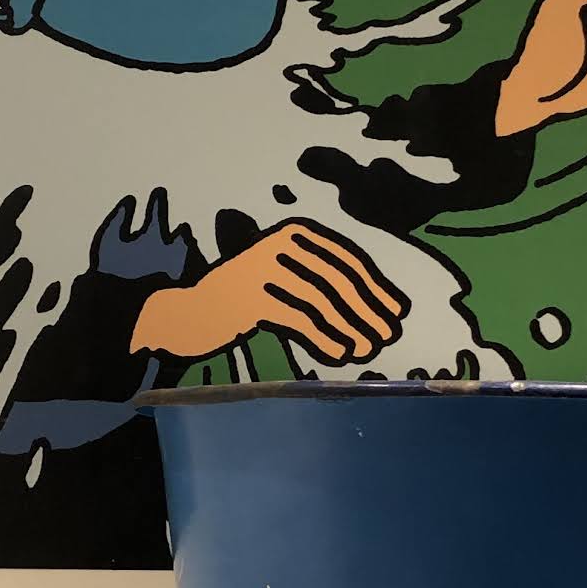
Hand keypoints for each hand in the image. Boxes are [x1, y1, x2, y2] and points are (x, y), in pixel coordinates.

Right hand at [132, 221, 407, 366]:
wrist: (189, 312)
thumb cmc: (246, 300)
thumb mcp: (287, 281)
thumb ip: (324, 285)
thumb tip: (382, 309)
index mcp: (296, 233)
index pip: (347, 261)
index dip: (376, 289)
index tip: (397, 313)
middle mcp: (281, 244)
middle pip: (337, 282)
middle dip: (367, 312)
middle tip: (387, 337)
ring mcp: (264, 268)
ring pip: (321, 303)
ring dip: (350, 329)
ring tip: (366, 350)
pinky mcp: (250, 295)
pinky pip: (298, 320)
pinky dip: (323, 339)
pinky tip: (340, 354)